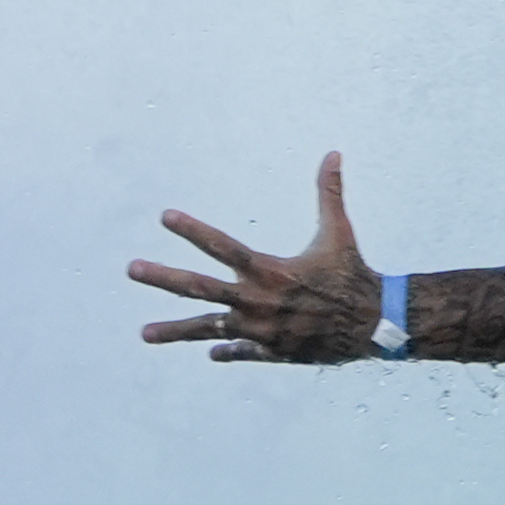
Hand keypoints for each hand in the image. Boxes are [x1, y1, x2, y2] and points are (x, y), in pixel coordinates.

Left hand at [130, 152, 380, 364]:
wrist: (373, 324)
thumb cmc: (352, 273)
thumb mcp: (339, 233)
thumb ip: (330, 194)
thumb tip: (333, 153)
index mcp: (271, 271)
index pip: (223, 246)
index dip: (193, 230)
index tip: (166, 216)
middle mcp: (258, 301)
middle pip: (200, 288)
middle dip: (164, 278)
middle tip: (132, 269)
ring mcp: (260, 330)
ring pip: (208, 328)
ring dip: (174, 330)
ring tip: (144, 333)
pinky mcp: (270, 351)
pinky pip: (239, 350)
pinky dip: (225, 349)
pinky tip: (209, 350)